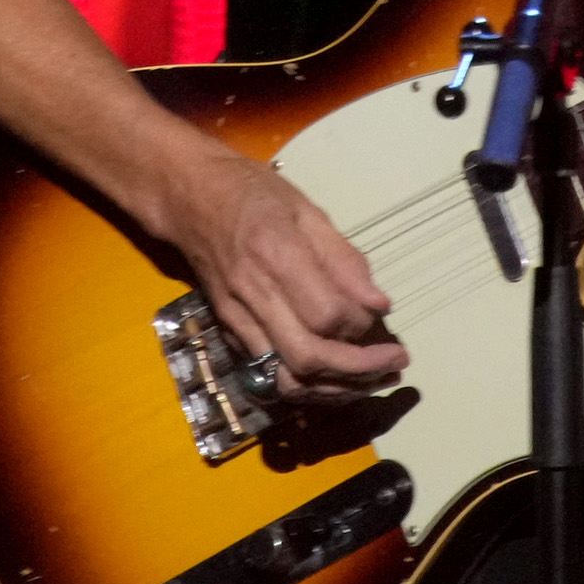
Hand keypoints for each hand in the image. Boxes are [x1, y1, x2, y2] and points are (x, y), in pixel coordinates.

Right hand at [158, 146, 407, 403]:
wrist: (189, 198)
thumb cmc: (252, 193)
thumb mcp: (305, 209)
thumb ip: (344, 259)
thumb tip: (379, 305)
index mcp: (276, 254)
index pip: (328, 314)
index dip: (363, 324)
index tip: (381, 314)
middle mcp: (253, 294)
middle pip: (308, 357)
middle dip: (358, 371)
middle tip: (395, 364)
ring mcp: (237, 318)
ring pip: (287, 379)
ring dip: (334, 390)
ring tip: (372, 382)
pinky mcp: (229, 332)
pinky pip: (269, 374)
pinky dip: (308, 386)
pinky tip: (335, 378)